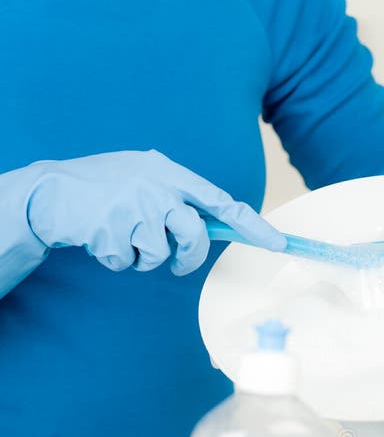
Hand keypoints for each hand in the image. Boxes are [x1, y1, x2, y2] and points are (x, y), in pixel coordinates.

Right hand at [26, 150, 285, 274]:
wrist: (51, 192)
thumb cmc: (105, 189)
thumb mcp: (144, 179)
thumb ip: (177, 199)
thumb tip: (214, 225)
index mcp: (169, 173)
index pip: (222, 202)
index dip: (252, 225)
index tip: (279, 244)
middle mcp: (156, 187)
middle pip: (194, 237)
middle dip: (187, 258)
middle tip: (174, 262)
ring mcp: (133, 207)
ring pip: (159, 256)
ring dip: (142, 258)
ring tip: (122, 236)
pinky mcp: (111, 229)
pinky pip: (129, 263)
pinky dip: (116, 260)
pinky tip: (102, 238)